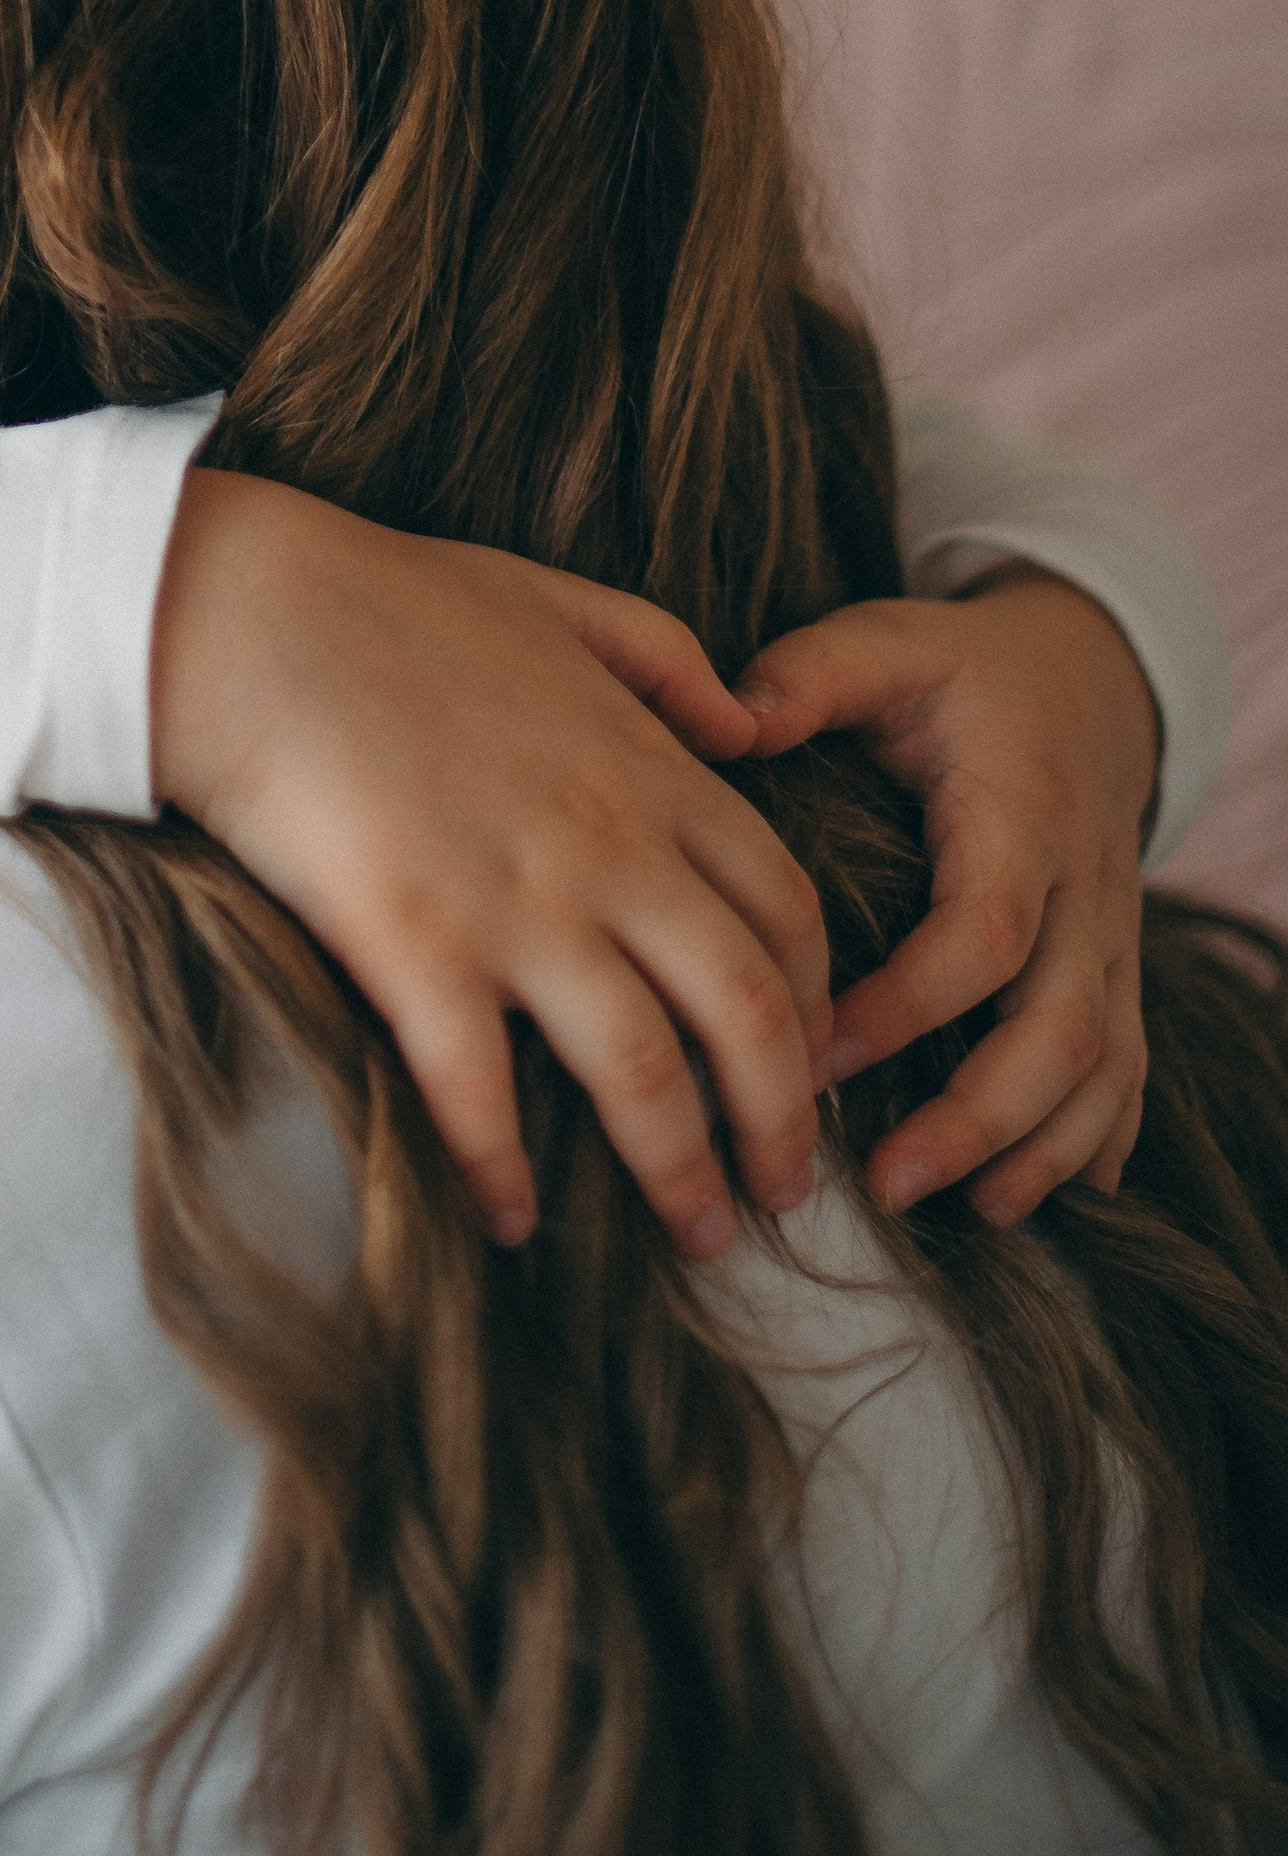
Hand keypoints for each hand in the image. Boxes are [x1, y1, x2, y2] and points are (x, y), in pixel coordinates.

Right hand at [150, 472, 829, 1257]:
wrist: (252, 614)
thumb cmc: (391, 600)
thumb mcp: (559, 601)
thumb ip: (666, 660)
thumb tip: (747, 727)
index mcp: (651, 770)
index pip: (786, 911)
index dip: (818, 1004)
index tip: (812, 1064)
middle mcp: (610, 849)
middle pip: (750, 1015)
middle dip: (785, 1125)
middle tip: (785, 1195)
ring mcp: (517, 903)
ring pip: (647, 1074)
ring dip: (683, 1174)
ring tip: (697, 1235)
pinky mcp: (415, 946)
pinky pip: (483, 1095)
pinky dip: (505, 1174)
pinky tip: (513, 1220)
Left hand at [736, 571, 1158, 1222]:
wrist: (1085, 679)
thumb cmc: (959, 672)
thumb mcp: (884, 644)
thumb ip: (806, 677)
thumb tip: (726, 722)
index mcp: (1019, 815)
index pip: (981, 932)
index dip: (909, 1006)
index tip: (818, 1054)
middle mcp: (1082, 889)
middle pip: (1059, 1026)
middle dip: (981, 1115)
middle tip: (888, 1181)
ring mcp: (1111, 937)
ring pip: (1103, 1064)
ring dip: (1041, 1148)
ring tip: (966, 1211)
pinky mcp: (1118, 969)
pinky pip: (1129, 1069)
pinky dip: (1095, 1139)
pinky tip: (1047, 1201)